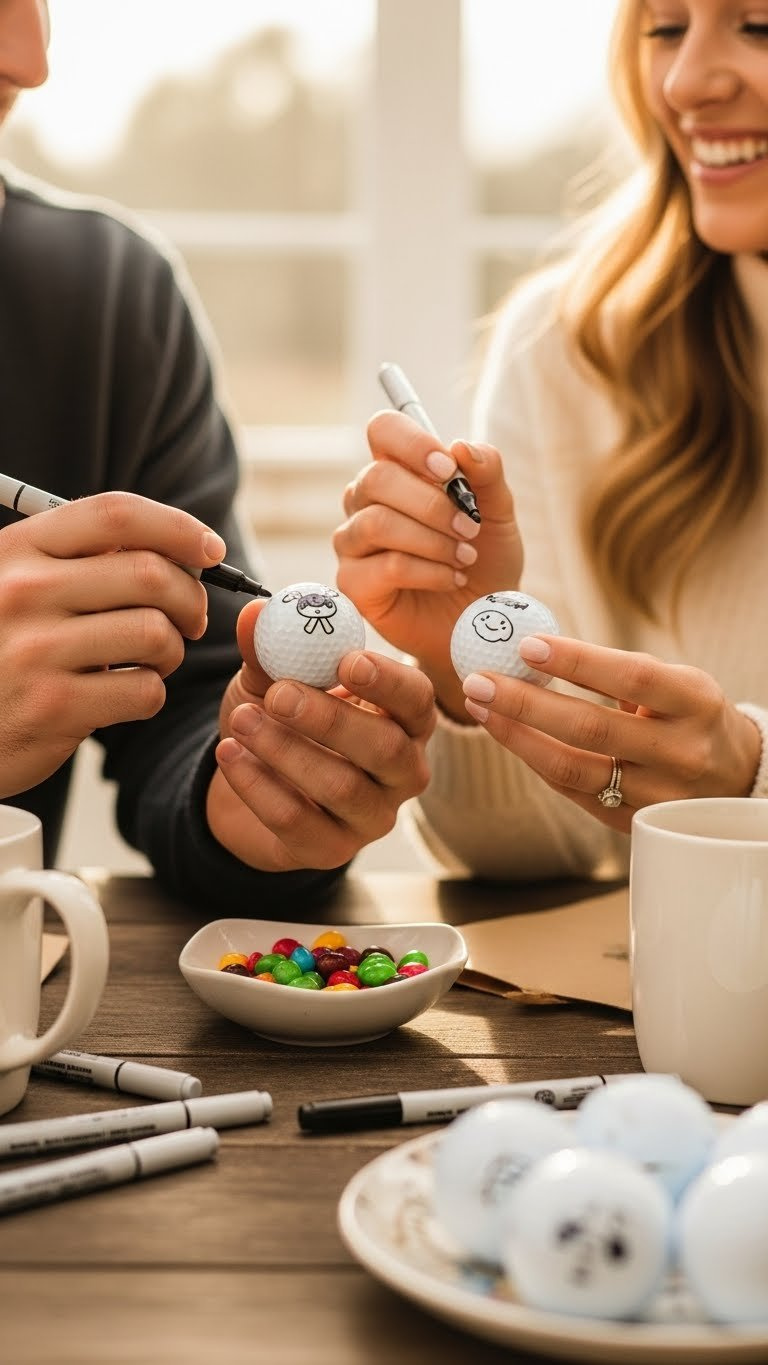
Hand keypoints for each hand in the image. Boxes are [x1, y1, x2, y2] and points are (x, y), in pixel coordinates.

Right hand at [0, 493, 222, 795]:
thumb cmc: (1, 648)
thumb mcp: (15, 585)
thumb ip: (78, 560)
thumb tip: (175, 546)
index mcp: (17, 550)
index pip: (115, 515)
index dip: (178, 527)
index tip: (210, 550)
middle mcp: (23, 592)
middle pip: (150, 574)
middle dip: (190, 598)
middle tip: (190, 619)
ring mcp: (36, 651)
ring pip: (155, 632)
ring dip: (172, 649)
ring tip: (153, 659)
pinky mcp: (53, 707)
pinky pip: (144, 690)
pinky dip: (150, 693)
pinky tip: (125, 694)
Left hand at [208, 599, 435, 871]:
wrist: (249, 783)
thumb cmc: (281, 720)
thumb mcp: (272, 677)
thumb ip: (269, 646)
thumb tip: (256, 612)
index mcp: (403, 719)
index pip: (417, 700)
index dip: (388, 682)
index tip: (347, 660)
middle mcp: (402, 771)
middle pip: (387, 749)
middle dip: (329, 718)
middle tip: (278, 694)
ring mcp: (371, 816)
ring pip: (341, 787)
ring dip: (284, 750)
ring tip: (241, 721)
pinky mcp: (330, 850)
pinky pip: (297, 821)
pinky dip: (258, 786)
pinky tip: (229, 755)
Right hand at [333, 410, 522, 718]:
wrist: (481, 623)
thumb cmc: (485, 562)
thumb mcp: (498, 514)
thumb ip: (487, 474)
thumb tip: (462, 446)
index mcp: (398, 471)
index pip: (383, 430)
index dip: (412, 444)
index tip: (449, 470)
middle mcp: (365, 501)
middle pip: (376, 478)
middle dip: (432, 504)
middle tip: (469, 529)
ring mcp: (354, 543)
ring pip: (377, 523)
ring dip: (432, 540)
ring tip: (465, 559)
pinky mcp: (353, 584)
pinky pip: (385, 566)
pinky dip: (428, 571)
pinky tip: (451, 578)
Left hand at [459, 634, 761, 830]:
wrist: (737, 779)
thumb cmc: (690, 716)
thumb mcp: (677, 684)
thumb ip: (619, 674)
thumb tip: (537, 652)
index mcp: (695, 703)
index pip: (631, 678)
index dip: (577, 661)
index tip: (527, 644)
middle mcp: (680, 752)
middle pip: (591, 729)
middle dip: (525, 703)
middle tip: (479, 680)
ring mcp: (658, 794)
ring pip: (573, 769)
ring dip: (517, 737)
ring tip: (480, 707)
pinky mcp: (634, 823)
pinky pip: (573, 792)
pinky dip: (536, 761)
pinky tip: (509, 736)